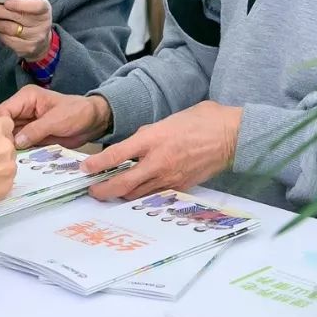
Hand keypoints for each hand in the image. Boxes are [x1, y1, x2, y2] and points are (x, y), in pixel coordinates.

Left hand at [0, 0, 52, 61]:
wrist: (42, 42)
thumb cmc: (34, 19)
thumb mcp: (32, 6)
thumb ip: (20, 2)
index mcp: (44, 10)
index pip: (35, 6)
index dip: (19, 4)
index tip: (6, 2)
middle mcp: (42, 25)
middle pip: (16, 17)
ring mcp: (34, 38)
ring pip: (8, 28)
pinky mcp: (25, 48)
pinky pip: (7, 39)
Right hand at [0, 85, 112, 149]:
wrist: (93, 122)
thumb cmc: (77, 114)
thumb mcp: (56, 120)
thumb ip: (35, 130)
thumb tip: (15, 142)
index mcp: (26, 98)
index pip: (3, 111)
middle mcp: (22, 109)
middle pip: (1, 123)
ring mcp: (25, 124)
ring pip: (7, 135)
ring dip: (6, 146)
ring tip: (3, 160)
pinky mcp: (30, 136)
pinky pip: (18, 144)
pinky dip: (15, 151)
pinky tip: (12, 161)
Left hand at [80, 101, 243, 200]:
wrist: (230, 136)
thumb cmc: (201, 121)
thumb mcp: (167, 120)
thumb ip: (148, 133)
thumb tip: (136, 143)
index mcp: (153, 139)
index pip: (117, 155)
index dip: (98, 164)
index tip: (86, 168)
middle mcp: (158, 161)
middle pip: (123, 183)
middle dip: (103, 190)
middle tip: (92, 191)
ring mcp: (170, 177)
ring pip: (137, 194)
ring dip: (121, 195)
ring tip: (110, 192)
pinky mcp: (180, 187)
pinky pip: (155, 195)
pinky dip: (142, 196)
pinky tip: (136, 193)